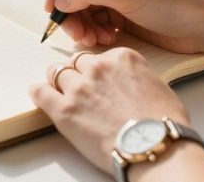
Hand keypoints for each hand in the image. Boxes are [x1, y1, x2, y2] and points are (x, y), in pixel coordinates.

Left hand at [30, 48, 203, 174]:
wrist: (154, 147)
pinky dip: (39, 92)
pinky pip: (40, 92)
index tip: (98, 79)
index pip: (99, 56)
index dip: (98, 69)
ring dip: (58, 82)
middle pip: (77, 62)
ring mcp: (79, 88)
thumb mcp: (158, 86)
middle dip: (78, 73)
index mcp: (121, 58)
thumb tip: (130, 83)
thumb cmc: (163, 124)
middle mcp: (98, 68)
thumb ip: (136, 76)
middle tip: (81, 88)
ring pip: (57, 72)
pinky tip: (41, 95)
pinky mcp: (64, 110)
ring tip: (61, 93)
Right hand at [43, 0, 203, 51]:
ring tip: (92, 40)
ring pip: (82, 5)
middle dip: (69, 8)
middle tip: (74, 32)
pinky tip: (105, 39)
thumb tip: (60, 0)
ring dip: (81, 23)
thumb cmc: (174, 1)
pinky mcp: (123, 10)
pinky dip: (94, 30)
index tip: (52, 4)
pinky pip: (95, 18)